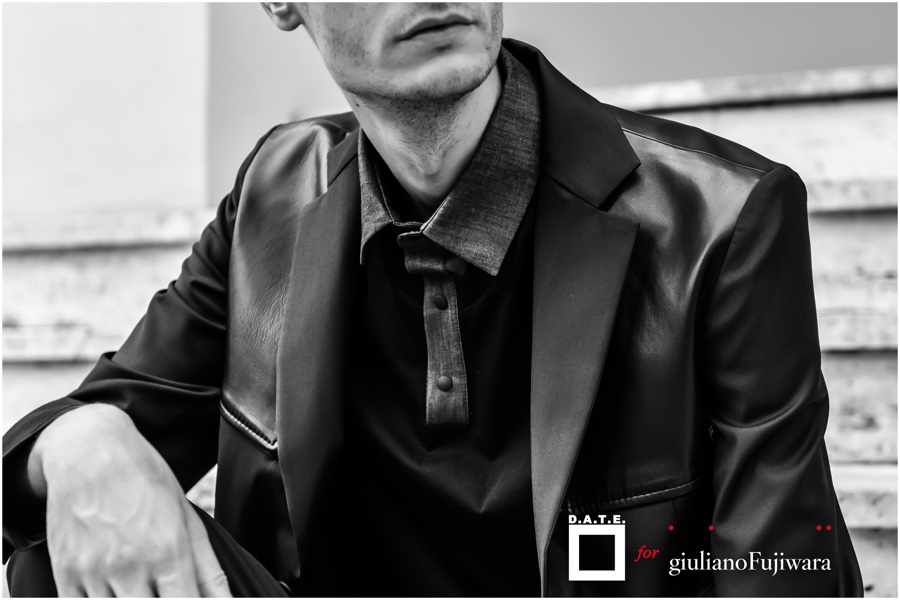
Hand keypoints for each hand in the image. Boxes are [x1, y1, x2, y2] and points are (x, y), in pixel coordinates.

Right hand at [28, 404, 230, 596]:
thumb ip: (208, 569)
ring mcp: (93, 573)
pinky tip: (116, 591)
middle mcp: (130, 566)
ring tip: (141, 587)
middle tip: (164, 592)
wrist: (88, 452)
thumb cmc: (145, 480)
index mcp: (168, 551)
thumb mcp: (187, 517)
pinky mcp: (64, 575)